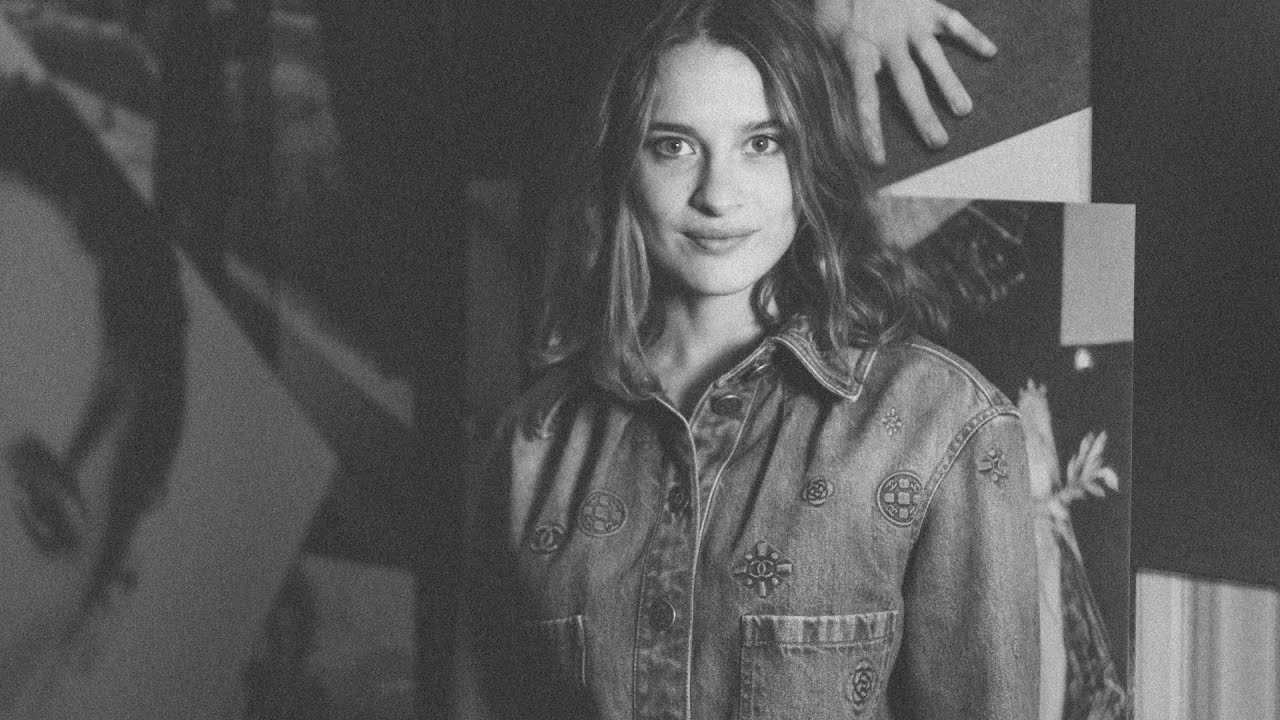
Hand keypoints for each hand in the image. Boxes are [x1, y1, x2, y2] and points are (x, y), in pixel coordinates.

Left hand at [815, 0, 996, 164]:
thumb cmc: (837, 6)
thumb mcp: (820, 33)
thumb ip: (825, 65)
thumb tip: (810, 96)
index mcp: (859, 52)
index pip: (864, 99)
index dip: (871, 130)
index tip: (878, 160)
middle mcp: (888, 41)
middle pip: (907, 84)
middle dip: (923, 115)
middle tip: (938, 143)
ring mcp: (911, 24)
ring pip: (933, 58)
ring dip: (949, 84)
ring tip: (963, 111)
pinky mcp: (927, 7)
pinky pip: (953, 22)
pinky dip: (972, 35)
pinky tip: (990, 53)